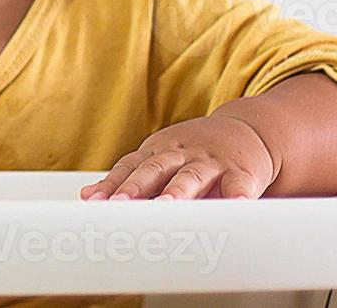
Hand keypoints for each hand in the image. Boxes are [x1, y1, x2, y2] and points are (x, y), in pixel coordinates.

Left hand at [80, 114, 276, 200]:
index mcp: (159, 151)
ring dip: (178, 192)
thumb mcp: (161, 159)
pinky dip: (237, 196)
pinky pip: (238, 186)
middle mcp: (182, 154)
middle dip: (136, 187)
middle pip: (155, 169)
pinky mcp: (241, 173)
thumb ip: (127, 178)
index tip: (94, 202)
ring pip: (192, 176)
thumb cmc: (195, 152)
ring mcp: (211, 162)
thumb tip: (88, 195)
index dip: (112, 184)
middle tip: (119, 204)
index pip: (130, 167)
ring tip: (165, 207)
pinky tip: (234, 206)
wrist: (249, 129)